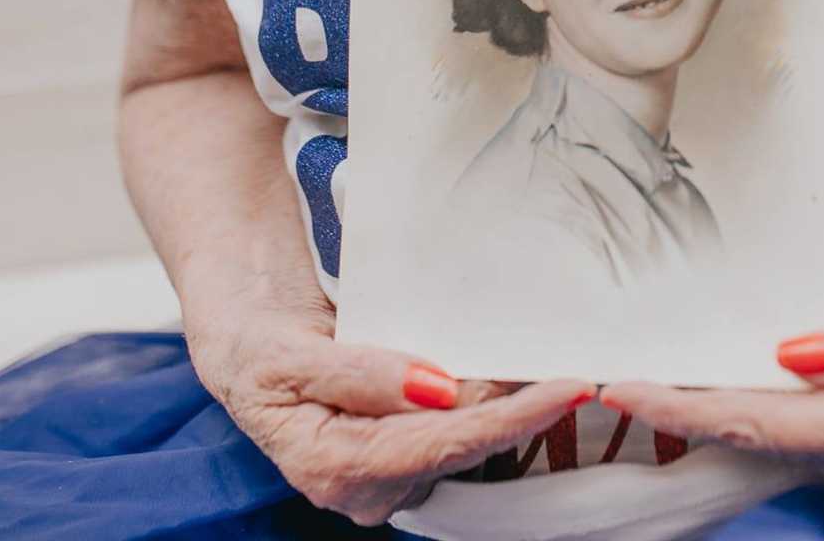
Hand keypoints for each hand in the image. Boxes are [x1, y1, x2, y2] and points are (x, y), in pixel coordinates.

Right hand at [187, 289, 593, 525]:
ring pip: (471, 442)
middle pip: (468, 448)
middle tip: (579, 369)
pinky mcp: (407, 453)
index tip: (568, 386)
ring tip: (557, 367)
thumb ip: (362, 373)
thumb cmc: (257, 345)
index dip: (511, 416)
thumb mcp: (288, 353)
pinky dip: (494, 404)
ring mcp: (390, 473)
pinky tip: (523, 379)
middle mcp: (367, 486)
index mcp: (333, 467)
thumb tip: (437, 389)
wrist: (244, 339)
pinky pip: (463, 431)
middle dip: (524, 411)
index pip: (444, 443)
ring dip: (514, 406)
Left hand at [600, 310, 823, 487]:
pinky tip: (736, 386)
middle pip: (754, 439)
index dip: (687, 408)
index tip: (621, 384)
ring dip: (712, 413)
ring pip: (776, 441)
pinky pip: (808, 437)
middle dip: (680, 414)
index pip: (762, 423)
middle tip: (610, 378)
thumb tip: (792, 350)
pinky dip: (758, 413)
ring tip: (652, 376)